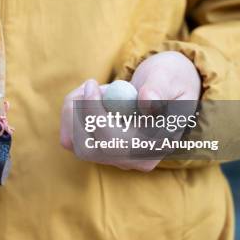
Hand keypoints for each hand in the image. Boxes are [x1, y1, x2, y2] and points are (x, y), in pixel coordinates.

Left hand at [60, 51, 200, 170]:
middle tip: (92, 84)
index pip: (113, 143)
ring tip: (99, 89)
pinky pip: (70, 137)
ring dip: (75, 109)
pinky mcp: (97, 149)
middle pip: (86, 148)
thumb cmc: (169, 79)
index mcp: (154, 148)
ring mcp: (112, 158)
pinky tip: (91, 98)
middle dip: (80, 111)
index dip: (94, 113)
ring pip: (73, 142)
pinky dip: (72, 113)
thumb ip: (159, 90)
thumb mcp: (169, 78)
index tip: (92, 84)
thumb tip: (147, 102)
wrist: (164, 86)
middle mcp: (132, 160)